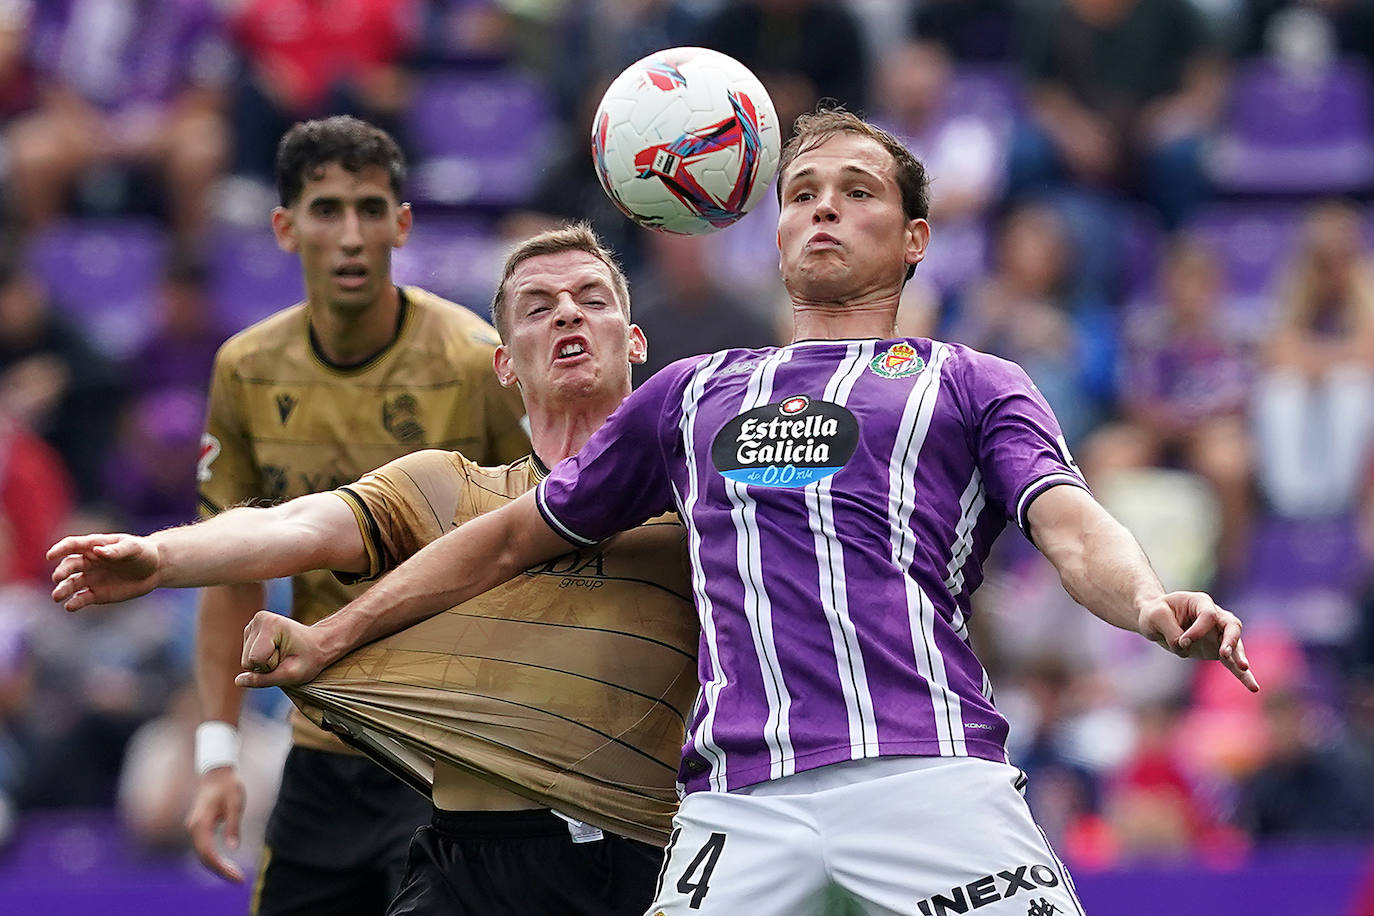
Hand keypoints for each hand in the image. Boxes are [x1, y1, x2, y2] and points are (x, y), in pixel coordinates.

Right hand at [47, 533, 160, 610]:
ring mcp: (91, 579)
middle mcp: (88, 563)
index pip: (72, 545)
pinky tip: (70, 606)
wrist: (154, 570)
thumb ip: (116, 550)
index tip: (50, 556)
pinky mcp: (96, 594)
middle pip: (69, 566)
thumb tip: (97, 551)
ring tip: (57, 597)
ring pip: (71, 584)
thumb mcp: (133, 548)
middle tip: (57, 578)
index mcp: (93, 546)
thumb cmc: (142, 553)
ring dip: (62, 590)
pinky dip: (74, 603)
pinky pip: (81, 599)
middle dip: (61, 572)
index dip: (60, 549)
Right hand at [185, 766, 245, 882]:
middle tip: (239, 880)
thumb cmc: (228, 785)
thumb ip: (233, 825)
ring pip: (203, 855)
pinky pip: (204, 849)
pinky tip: (227, 866)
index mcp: (200, 823)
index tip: (237, 877)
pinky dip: (215, 859)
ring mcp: (194, 829)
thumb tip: (233, 848)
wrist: (217, 773)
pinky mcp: (199, 829)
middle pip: (204, 858)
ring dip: (218, 867)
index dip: (221, 868)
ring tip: (236, 875)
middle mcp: (193, 829)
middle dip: (221, 871)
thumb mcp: (235, 803)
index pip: (208, 853)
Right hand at [236, 611, 328, 686]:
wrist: (318, 644)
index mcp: (270, 623)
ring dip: (263, 663)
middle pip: (247, 660)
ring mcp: (253, 624)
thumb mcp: (291, 674)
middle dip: (266, 665)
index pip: (255, 660)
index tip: (288, 657)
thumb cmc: (309, 659)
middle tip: (286, 657)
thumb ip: (264, 680)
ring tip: (282, 654)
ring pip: (246, 660)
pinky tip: (275, 651)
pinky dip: (261, 659)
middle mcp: (259, 619)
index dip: (270, 667)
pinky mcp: (250, 631)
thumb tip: (238, 681)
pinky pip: (247, 657)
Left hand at [1139, 591, 1258, 691]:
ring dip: (1239, 657)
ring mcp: (1218, 634)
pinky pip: (1232, 663)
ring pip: (1236, 645)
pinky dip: (1242, 675)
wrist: (1155, 620)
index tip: (1182, 640)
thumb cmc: (1155, 613)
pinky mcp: (1217, 650)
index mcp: (1200, 602)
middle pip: (1231, 626)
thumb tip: (1184, 647)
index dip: (1197, 630)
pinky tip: (1253, 687)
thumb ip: (1171, 630)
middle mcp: (1215, 616)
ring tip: (1243, 668)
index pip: (1208, 615)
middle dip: (1230, 640)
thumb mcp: (1155, 616)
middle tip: (1224, 653)